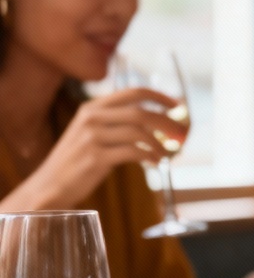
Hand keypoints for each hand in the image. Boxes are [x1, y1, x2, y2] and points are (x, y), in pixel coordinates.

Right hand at [25, 88, 184, 207]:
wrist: (50, 184)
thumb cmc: (77, 159)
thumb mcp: (91, 132)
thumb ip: (115, 122)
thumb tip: (154, 119)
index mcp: (91, 108)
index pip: (132, 93)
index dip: (158, 97)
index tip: (177, 104)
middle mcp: (91, 118)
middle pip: (141, 113)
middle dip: (166, 122)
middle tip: (180, 133)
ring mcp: (92, 137)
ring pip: (140, 133)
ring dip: (159, 144)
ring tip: (165, 154)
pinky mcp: (96, 158)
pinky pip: (134, 153)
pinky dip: (150, 157)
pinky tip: (155, 163)